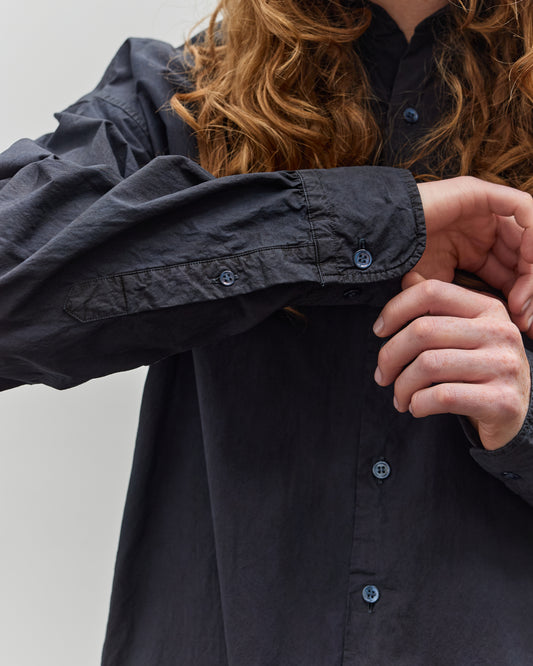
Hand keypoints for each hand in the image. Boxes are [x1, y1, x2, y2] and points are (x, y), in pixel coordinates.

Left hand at [373, 279, 530, 450]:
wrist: (512, 412)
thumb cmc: (478, 369)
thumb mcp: (464, 331)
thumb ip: (438, 306)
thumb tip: (408, 278)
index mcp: (488, 307)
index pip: (431, 292)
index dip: (395, 309)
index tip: (378, 331)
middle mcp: (500, 331)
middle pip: (422, 330)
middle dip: (390, 356)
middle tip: (382, 375)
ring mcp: (505, 366)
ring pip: (428, 365)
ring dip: (402, 386)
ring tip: (399, 397)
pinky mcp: (502, 401)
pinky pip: (442, 396)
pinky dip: (419, 404)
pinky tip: (417, 407)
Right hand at [412, 176, 532, 332]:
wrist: (377, 242)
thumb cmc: (401, 269)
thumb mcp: (443, 293)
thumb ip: (470, 303)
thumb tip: (498, 330)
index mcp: (477, 248)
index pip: (514, 271)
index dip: (524, 296)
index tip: (525, 325)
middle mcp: (486, 227)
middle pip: (526, 256)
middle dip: (532, 288)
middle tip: (528, 318)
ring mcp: (485, 209)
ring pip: (531, 236)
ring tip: (524, 301)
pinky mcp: (482, 194)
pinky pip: (524, 210)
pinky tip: (526, 268)